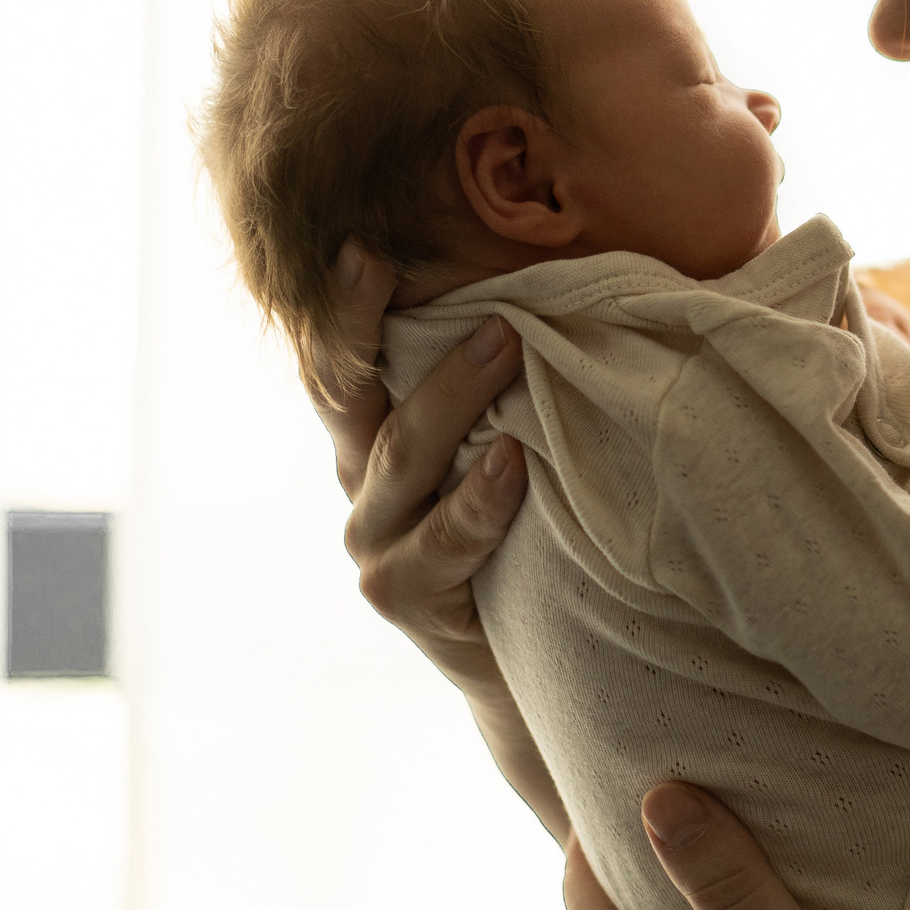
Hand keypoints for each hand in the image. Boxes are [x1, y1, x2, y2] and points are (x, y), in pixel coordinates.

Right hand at [325, 240, 528, 696]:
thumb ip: (509, 386)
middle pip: (348, 393)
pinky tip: (512, 465)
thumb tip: (567, 290)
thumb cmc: (530, 532)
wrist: (529, 664)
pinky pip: (441, 541)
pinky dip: (477, 502)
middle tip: (390, 260)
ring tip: (504, 340)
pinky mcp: (404, 597)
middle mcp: (363, 483)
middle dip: (365, 322)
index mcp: (375, 436)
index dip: (343, 305)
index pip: (343, 360)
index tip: (360, 244)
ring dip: (452, 394)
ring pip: (402, 456)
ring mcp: (376, 543)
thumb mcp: (508, 448)